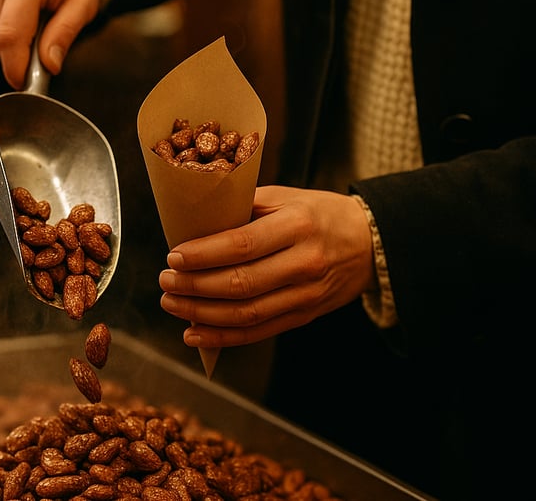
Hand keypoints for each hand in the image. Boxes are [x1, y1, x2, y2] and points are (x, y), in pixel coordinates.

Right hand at [0, 0, 103, 88]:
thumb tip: (49, 66)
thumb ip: (65, 32)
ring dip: (10, 39)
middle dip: (18, 54)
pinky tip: (21, 9)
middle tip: (44, 45)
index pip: (11, 38)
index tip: (23, 84)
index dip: (15, 68)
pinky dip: (1, 23)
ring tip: (36, 19)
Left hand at [158, 186, 376, 347]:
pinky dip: (222, 337)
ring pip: (246, 313)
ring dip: (201, 313)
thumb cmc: (319, 214)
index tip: (174, 256)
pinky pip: (258, 332)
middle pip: (240, 283)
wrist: (369, 243)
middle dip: (195, 285)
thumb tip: (194, 227)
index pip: (243, 245)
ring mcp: (305, 295)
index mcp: (298, 225)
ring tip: (172, 303)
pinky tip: (193, 333)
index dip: (204, 255)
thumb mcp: (286, 198)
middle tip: (166, 280)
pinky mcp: (303, 317)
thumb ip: (244, 209)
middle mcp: (304, 263)